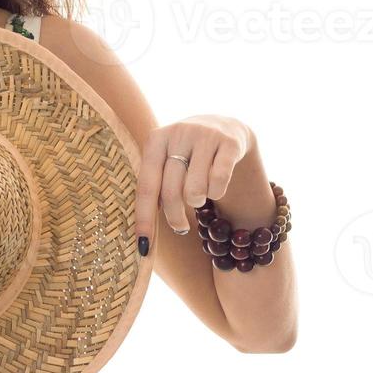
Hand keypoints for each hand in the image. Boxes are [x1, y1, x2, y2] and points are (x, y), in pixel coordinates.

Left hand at [136, 115, 252, 237]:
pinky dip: (216, 193)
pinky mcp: (229, 143)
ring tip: (198, 198)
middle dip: (175, 217)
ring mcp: (205, 136)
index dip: (144, 218)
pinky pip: (220, 181)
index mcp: (156, 140)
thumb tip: (143, 232)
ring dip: (197, 202)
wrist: (224, 126)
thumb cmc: (188, 154)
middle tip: (179, 227)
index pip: (146, 185)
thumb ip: (155, 187)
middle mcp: (179, 133)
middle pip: (171, 191)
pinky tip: (215, 190)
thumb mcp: (166, 161)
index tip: (143, 246)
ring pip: (196, 189)